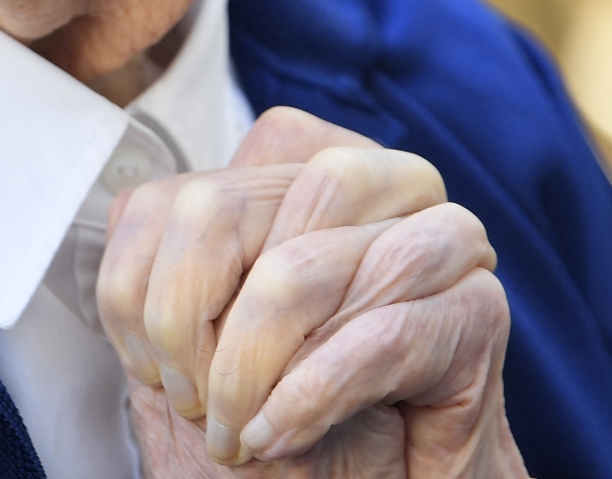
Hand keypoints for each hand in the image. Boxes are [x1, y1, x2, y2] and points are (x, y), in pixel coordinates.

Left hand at [97, 107, 529, 476]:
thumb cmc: (299, 434)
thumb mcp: (205, 357)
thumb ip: (170, 281)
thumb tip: (133, 213)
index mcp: (300, 175)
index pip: (184, 191)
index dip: (147, 288)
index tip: (157, 371)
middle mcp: (371, 182)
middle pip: (225, 207)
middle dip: (186, 328)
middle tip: (200, 410)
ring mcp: (434, 236)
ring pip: (297, 264)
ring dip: (248, 367)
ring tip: (243, 432)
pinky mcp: (478, 310)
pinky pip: (376, 332)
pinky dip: (310, 394)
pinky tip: (282, 436)